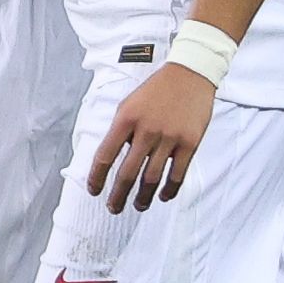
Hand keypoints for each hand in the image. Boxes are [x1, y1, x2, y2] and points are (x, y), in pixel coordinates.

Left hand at [85, 63, 215, 213]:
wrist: (190, 74)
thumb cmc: (156, 90)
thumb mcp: (128, 104)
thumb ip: (120, 130)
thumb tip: (111, 158)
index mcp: (125, 119)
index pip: (105, 155)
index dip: (96, 177)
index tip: (93, 191)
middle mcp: (146, 130)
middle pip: (127, 172)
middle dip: (117, 195)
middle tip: (113, 208)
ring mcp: (169, 138)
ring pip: (152, 177)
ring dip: (143, 197)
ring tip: (138, 206)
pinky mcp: (190, 143)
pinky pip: (177, 174)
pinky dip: (169, 189)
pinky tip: (162, 196)